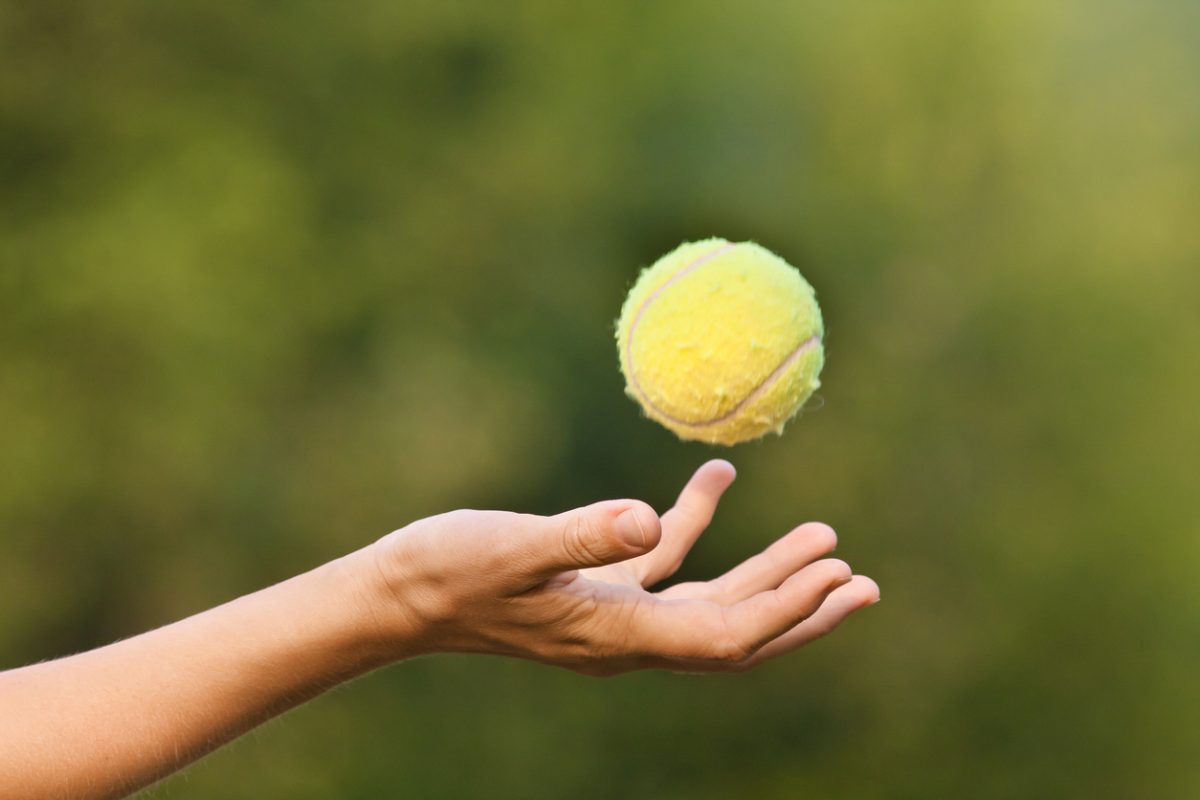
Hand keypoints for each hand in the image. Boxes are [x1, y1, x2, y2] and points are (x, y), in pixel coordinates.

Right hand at [364, 461, 878, 674]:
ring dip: (767, 573)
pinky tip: (717, 482)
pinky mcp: (594, 588)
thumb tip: (651, 520)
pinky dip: (697, 526)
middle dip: (802, 608)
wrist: (402, 596)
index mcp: (618, 634)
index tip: (839, 578)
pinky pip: (663, 562)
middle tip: (861, 579)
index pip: (726, 636)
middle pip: (737, 631)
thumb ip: (581, 534)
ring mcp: (613, 615)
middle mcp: (628, 636)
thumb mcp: (512, 549)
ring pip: (710, 600)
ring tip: (824, 539)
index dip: (788, 611)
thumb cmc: (449, 572)